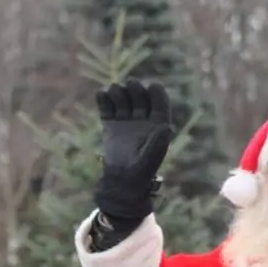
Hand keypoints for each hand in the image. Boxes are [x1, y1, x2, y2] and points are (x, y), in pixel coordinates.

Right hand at [93, 81, 172, 234]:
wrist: (123, 181)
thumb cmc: (142, 171)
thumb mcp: (152, 157)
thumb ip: (158, 142)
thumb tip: (166, 127)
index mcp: (158, 123)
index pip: (159, 101)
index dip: (156, 92)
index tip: (151, 86)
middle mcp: (143, 119)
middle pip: (140, 96)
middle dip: (135, 89)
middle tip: (128, 85)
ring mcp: (126, 121)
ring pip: (123, 99)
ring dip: (118, 92)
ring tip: (112, 90)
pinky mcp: (111, 125)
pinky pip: (107, 108)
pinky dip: (104, 100)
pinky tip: (101, 94)